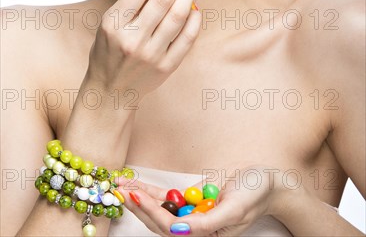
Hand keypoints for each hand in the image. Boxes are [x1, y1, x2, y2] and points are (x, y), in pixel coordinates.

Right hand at [85, 0, 200, 98]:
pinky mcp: (166, 67)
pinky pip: (187, 38)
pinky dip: (195, 19)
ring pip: (178, 16)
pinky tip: (195, 4)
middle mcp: (132, 39)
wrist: (110, 92)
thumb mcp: (110, 21)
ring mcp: (151, 54)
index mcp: (114, 25)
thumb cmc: (108, 50)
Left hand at [116, 165, 285, 236]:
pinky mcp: (191, 199)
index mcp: (205, 235)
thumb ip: (207, 224)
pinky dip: (151, 191)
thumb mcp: (235, 209)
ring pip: (160, 208)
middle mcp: (195, 227)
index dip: (151, 213)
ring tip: (121, 185)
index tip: (135, 197)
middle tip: (119, 190)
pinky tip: (136, 184)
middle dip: (138, 207)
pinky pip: (168, 197)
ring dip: (140, 197)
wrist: (266, 182)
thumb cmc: (255, 195)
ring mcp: (191, 213)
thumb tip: (178, 231)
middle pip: (159, 220)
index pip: (171, 228)